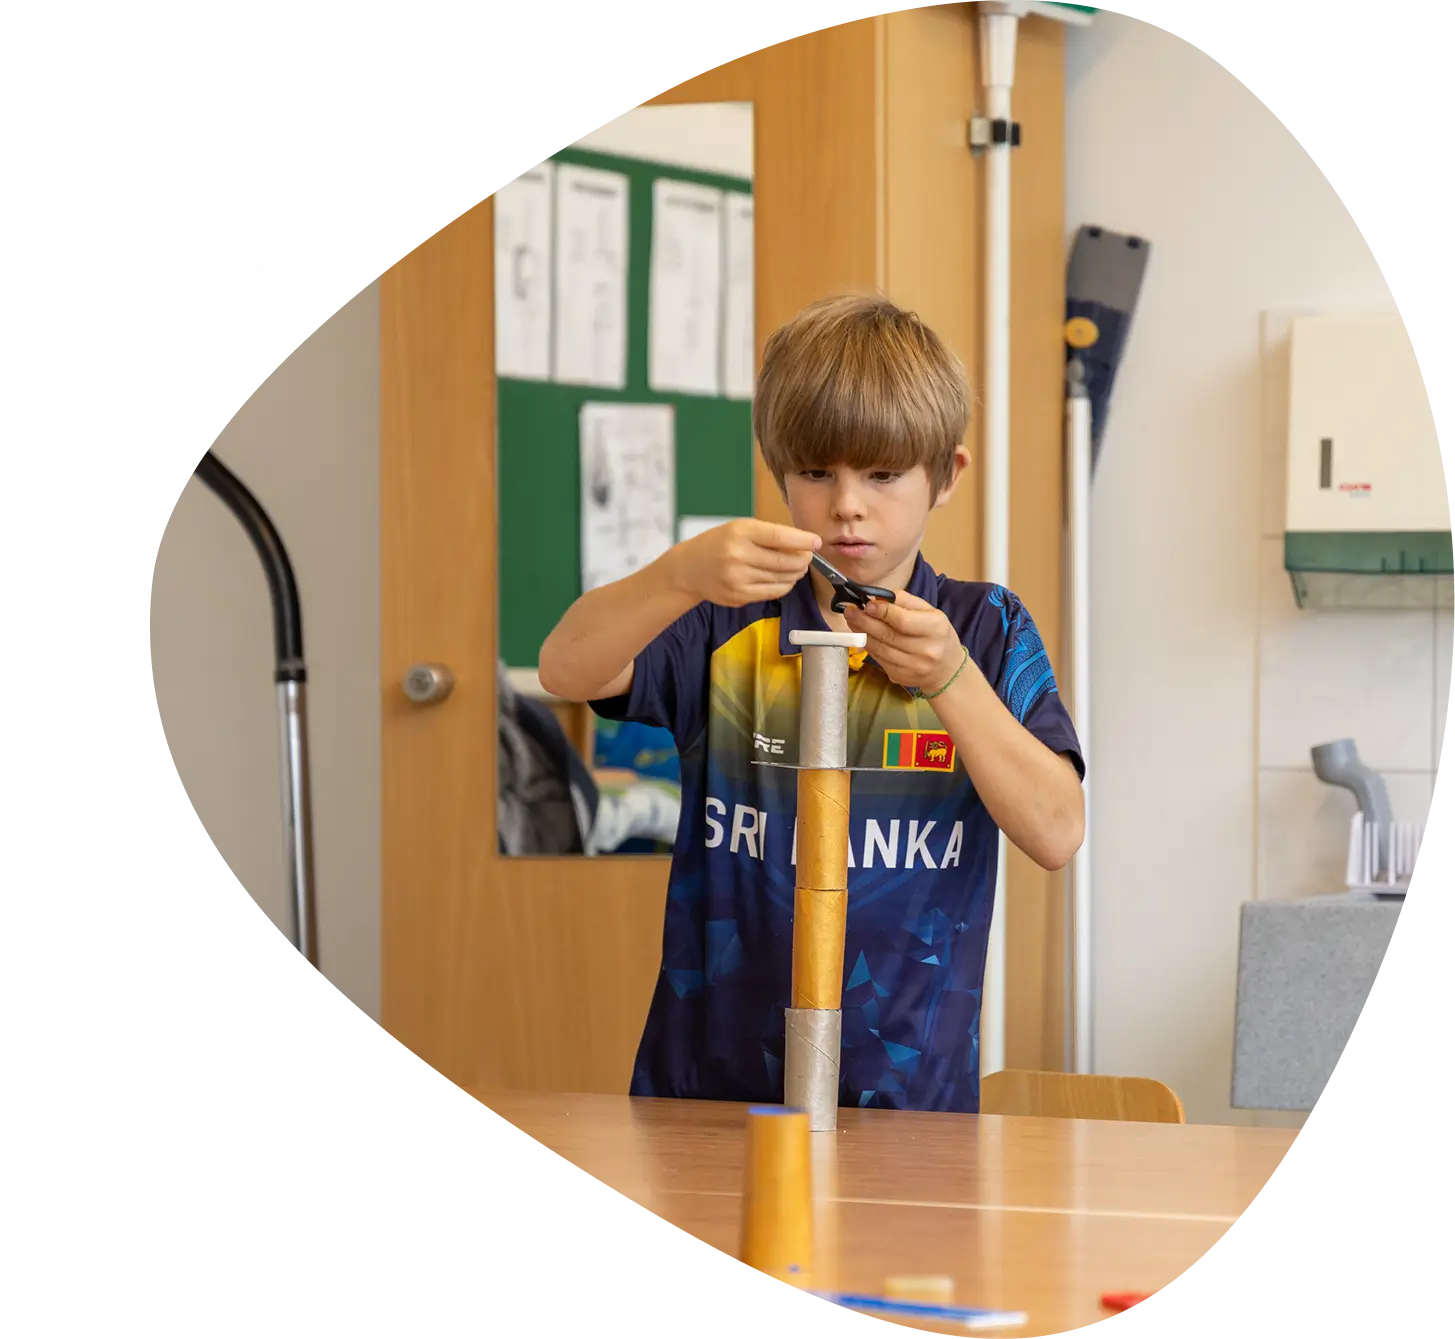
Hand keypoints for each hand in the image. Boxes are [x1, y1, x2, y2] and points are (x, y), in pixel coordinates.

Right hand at [664, 518, 820, 606]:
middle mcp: (738, 555)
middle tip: (807, 556)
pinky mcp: (739, 596)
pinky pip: (773, 592)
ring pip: (782, 578)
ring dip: (795, 573)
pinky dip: (785, 585)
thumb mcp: (739, 529)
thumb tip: (803, 544)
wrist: (688, 569)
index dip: (802, 540)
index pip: (779, 536)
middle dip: (802, 559)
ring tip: (797, 567)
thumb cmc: (718, 544)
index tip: (816, 542)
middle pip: (785, 561)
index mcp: (740, 532)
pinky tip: (785, 579)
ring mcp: (738, 578)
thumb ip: (768, 535)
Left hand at [843, 589, 966, 694]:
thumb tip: (879, 597)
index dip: (882, 611)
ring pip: (879, 648)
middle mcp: (925, 650)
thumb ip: (905, 601)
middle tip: (851, 610)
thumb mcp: (930, 612)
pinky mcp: (900, 676)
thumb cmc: (936, 635)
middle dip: (865, 621)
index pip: (903, 621)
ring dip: (861, 633)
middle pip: (887, 635)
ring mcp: (912, 667)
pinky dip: (867, 645)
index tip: (867, 604)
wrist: (946, 670)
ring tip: (852, 620)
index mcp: (935, 629)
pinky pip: (878, 659)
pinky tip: (861, 635)